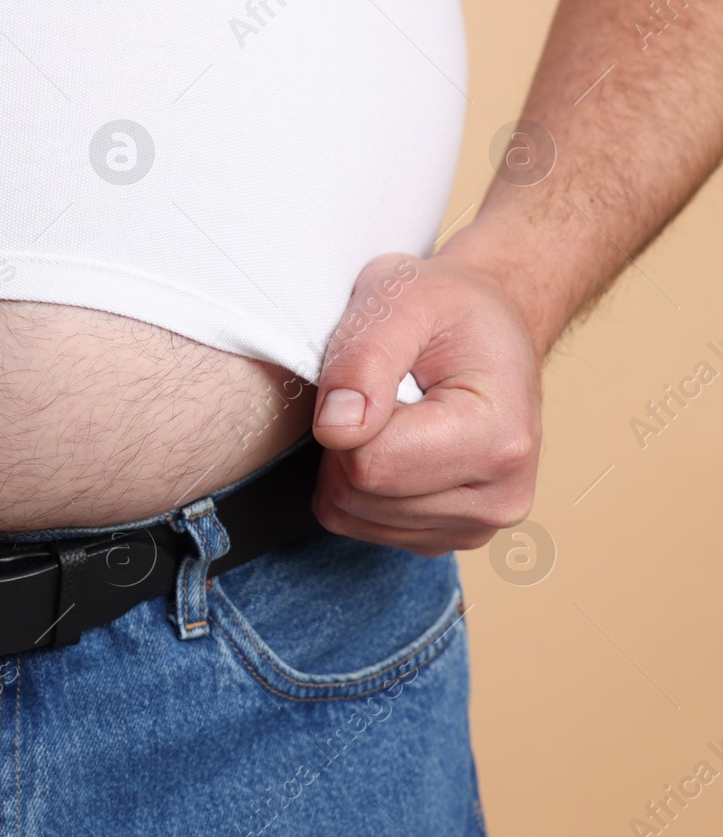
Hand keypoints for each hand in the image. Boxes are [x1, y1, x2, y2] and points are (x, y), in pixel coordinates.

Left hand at [308, 250, 542, 555]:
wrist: (488, 329)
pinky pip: (356, 524)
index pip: (371, 463)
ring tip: (392, 413)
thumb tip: (337, 429)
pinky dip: (354, 484)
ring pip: (351, 513)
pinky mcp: (443, 536)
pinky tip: (392, 443)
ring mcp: (474, 526)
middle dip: (347, 439)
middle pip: (357, 494)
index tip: (376, 375)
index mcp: (499, 440)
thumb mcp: (402, 300)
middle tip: (382, 392)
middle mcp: (498, 498)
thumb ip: (362, 360)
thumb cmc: (449, 309)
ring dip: (348, 461)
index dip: (345, 416)